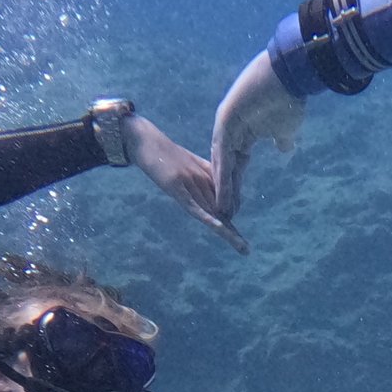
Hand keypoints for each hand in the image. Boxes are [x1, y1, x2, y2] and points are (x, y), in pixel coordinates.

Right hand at [120, 112, 248, 253]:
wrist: (146, 140)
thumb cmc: (163, 153)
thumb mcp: (184, 167)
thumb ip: (199, 177)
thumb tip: (207, 195)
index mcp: (205, 177)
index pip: (222, 202)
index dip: (230, 221)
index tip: (238, 238)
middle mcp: (201, 181)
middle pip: (219, 211)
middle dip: (231, 232)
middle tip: (245, 251)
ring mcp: (190, 183)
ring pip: (211, 211)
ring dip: (226, 231)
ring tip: (240, 247)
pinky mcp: (176, 186)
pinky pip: (194, 205)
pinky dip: (207, 217)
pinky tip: (220, 227)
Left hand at [209, 50, 305, 222]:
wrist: (288, 74)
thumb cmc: (289, 98)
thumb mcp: (287, 128)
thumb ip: (282, 139)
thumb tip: (285, 148)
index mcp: (244, 133)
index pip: (238, 164)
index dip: (237, 185)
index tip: (238, 206)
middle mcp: (231, 131)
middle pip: (226, 167)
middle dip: (226, 192)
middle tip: (225, 215)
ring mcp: (225, 126)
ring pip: (222, 163)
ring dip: (222, 188)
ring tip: (221, 211)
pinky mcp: (225, 122)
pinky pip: (222, 154)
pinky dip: (222, 175)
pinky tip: (222, 193)